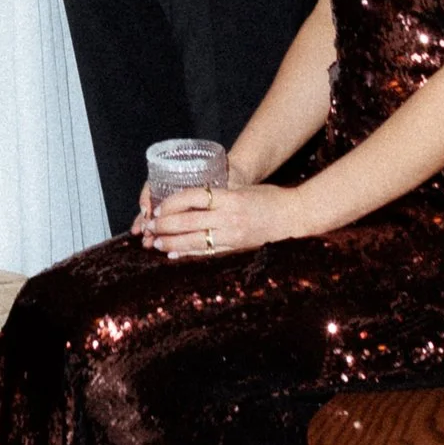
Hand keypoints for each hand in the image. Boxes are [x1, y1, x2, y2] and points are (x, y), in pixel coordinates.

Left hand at [137, 180, 309, 257]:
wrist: (295, 216)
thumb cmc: (270, 198)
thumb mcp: (244, 188)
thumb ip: (220, 194)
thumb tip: (192, 198)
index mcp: (230, 197)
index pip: (193, 197)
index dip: (172, 204)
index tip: (158, 210)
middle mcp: (230, 217)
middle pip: (189, 221)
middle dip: (165, 226)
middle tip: (148, 228)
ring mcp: (234, 235)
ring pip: (195, 240)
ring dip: (172, 243)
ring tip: (156, 244)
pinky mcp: (238, 249)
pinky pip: (209, 254)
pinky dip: (189, 255)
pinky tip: (175, 256)